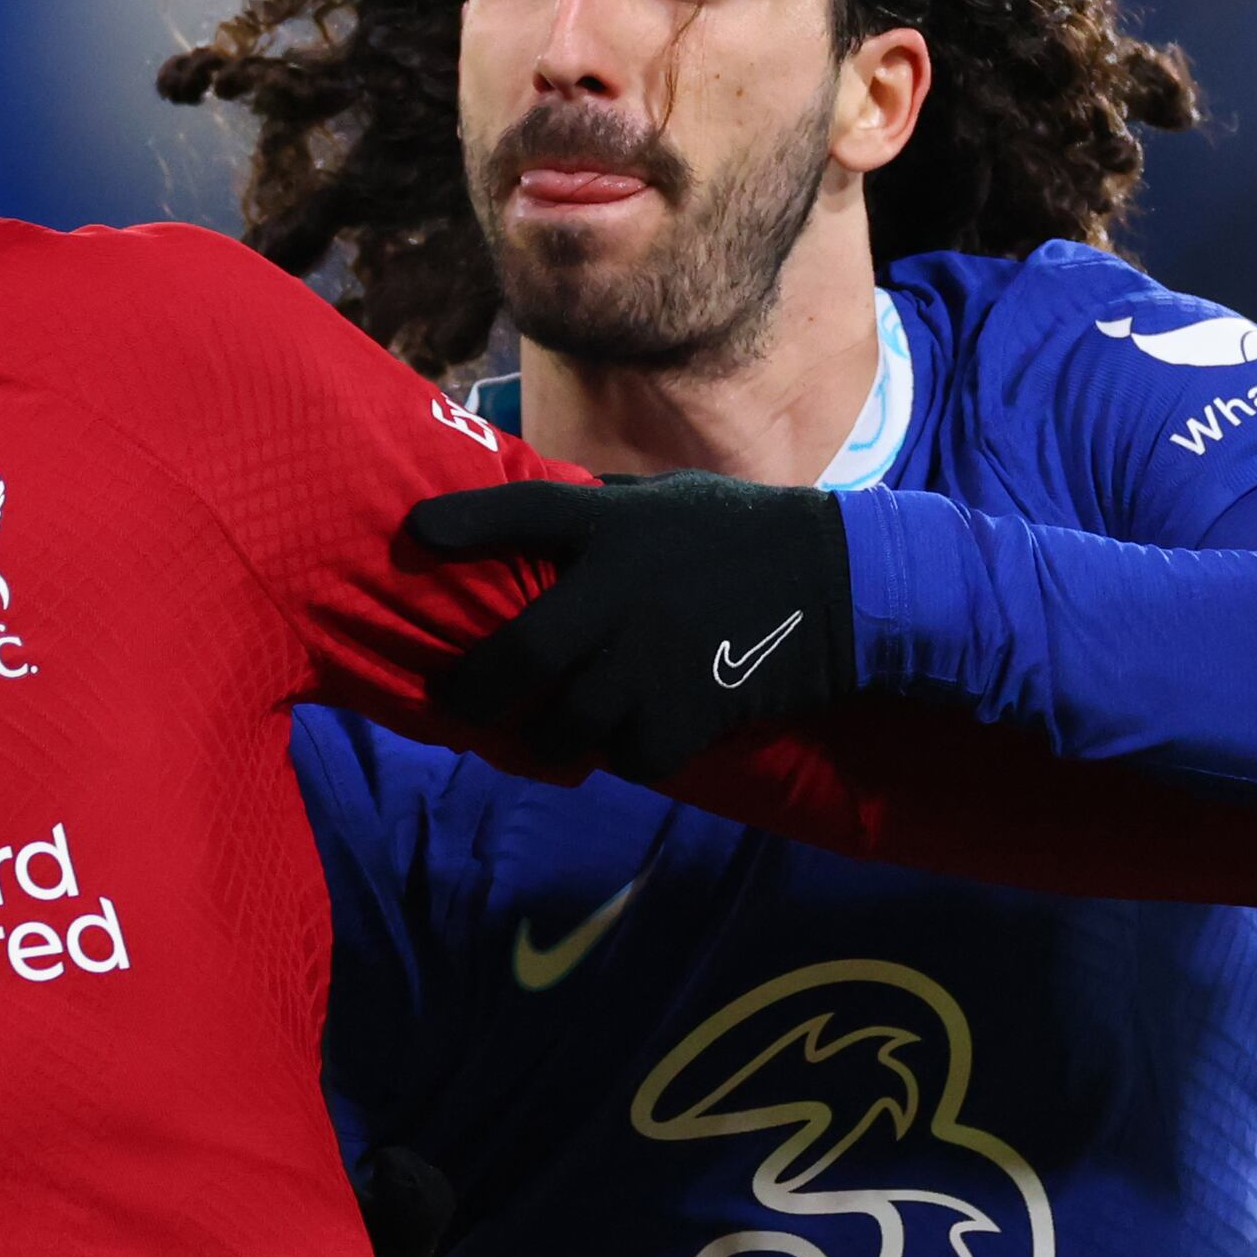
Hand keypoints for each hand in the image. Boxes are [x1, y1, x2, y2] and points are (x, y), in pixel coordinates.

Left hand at [401, 475, 858, 782]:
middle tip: (455, 701)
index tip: (413, 537)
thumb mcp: (664, 500)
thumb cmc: (741, 533)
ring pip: (565, 725)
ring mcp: (653, 659)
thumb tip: (530, 508)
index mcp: (613, 528)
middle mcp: (621, 593)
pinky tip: (630, 738)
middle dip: (473, 692)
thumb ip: (598, 513)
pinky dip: (623, 755)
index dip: (462, 525)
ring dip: (547, 737)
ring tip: (541, 735)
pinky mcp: (689, 713)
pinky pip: (630, 756)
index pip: (520, 514)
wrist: (842, 584)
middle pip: (517, 657)